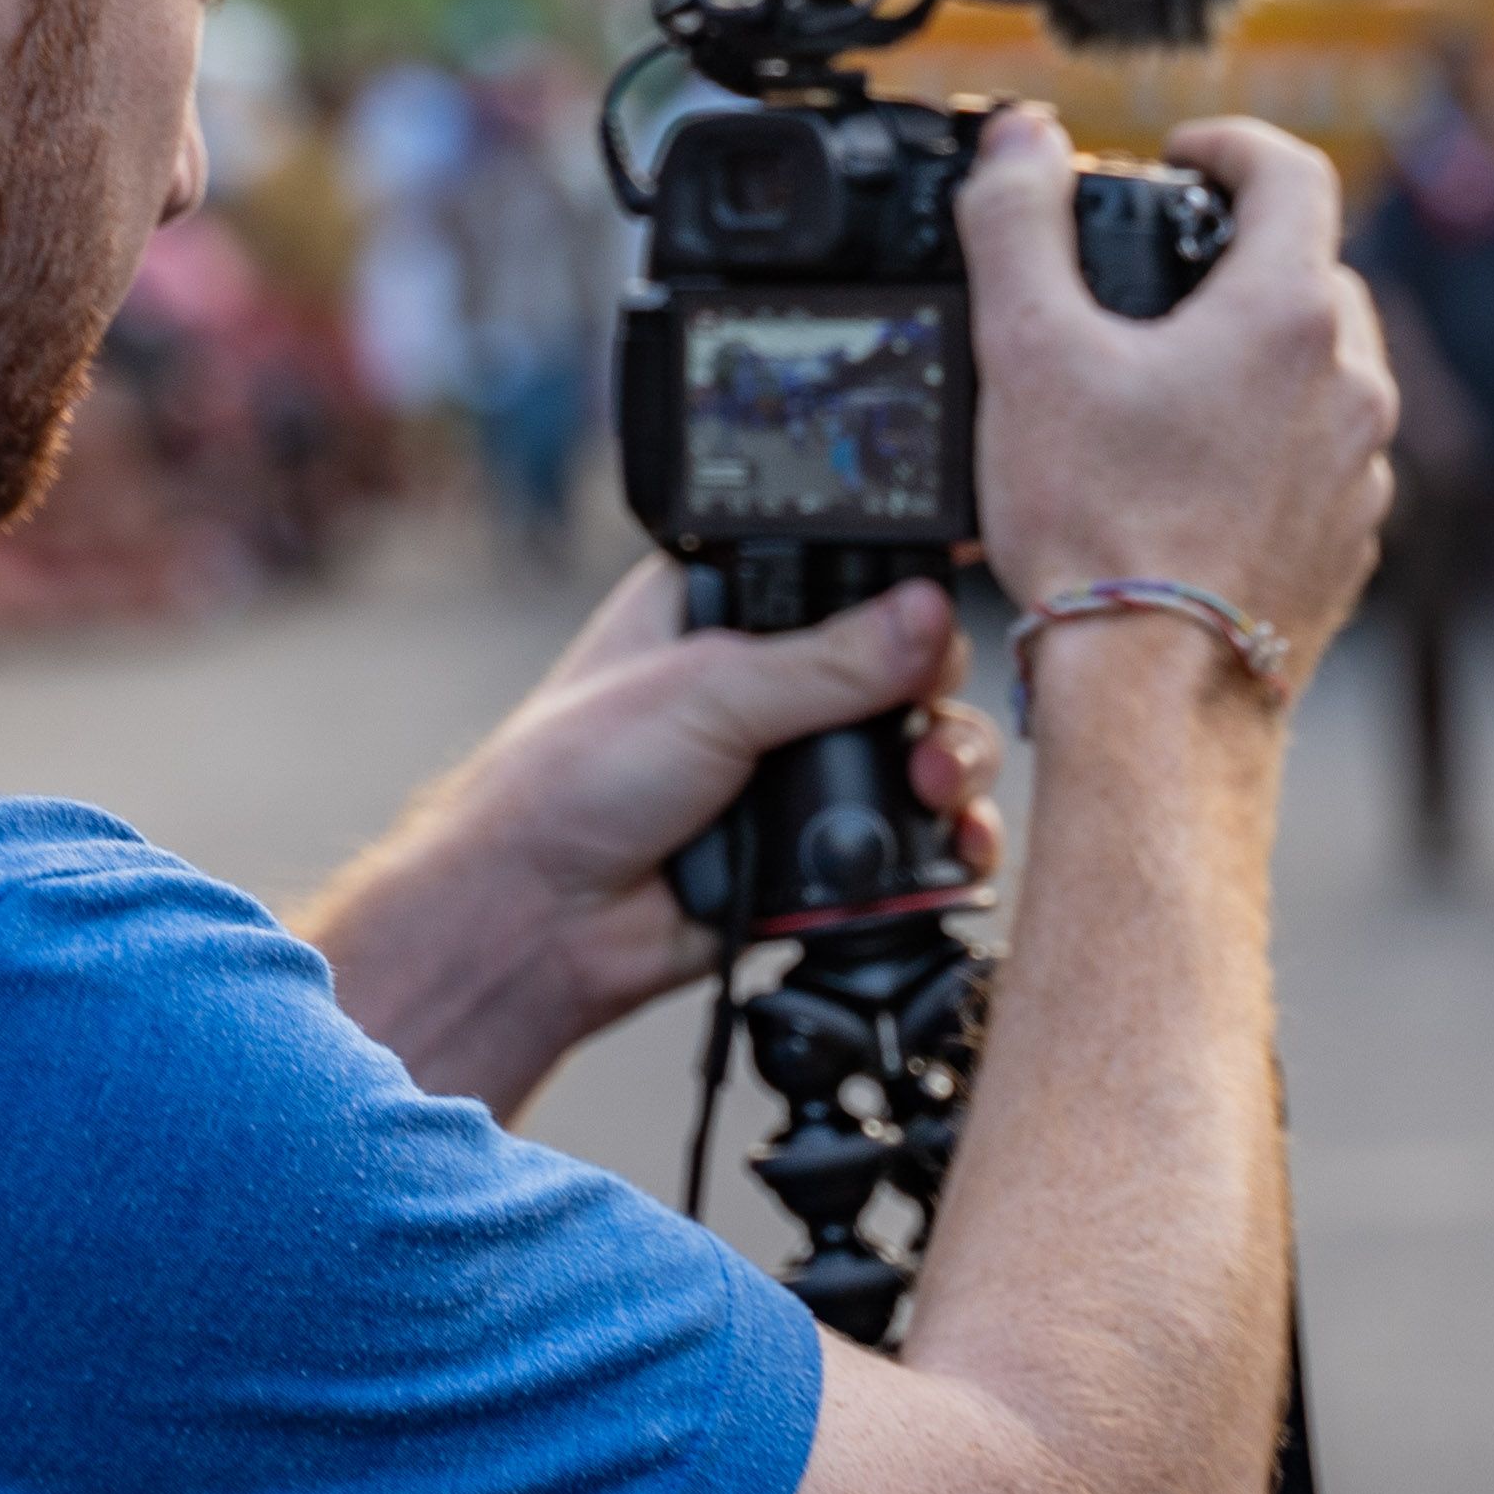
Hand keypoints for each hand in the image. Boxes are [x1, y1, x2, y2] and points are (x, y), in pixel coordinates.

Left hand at [307, 565, 998, 1115]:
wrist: (537, 922)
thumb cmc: (570, 781)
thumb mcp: (707, 691)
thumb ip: (829, 658)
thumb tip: (930, 614)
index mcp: (725, 606)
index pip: (844, 571)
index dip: (905, 582)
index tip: (957, 588)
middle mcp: (768, 682)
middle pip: (904, 664)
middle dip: (937, 691)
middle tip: (926, 718)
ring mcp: (797, 769)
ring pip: (921, 750)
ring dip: (950, 767)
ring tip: (933, 791)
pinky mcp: (818, 852)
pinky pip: (910, 840)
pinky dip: (944, 843)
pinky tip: (954, 848)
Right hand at [956, 107, 1397, 692]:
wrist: (1155, 701)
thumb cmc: (1098, 531)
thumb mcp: (1027, 353)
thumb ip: (1016, 223)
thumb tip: (1021, 140)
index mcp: (1287, 317)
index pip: (1291, 172)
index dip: (1231, 145)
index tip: (1184, 157)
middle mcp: (1350, 388)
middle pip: (1312, 273)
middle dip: (1243, 256)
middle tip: (1164, 277)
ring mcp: (1359, 474)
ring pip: (1326, 373)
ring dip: (1262, 356)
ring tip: (1170, 383)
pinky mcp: (1347, 546)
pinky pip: (1323, 461)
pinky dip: (1272, 443)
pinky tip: (1195, 479)